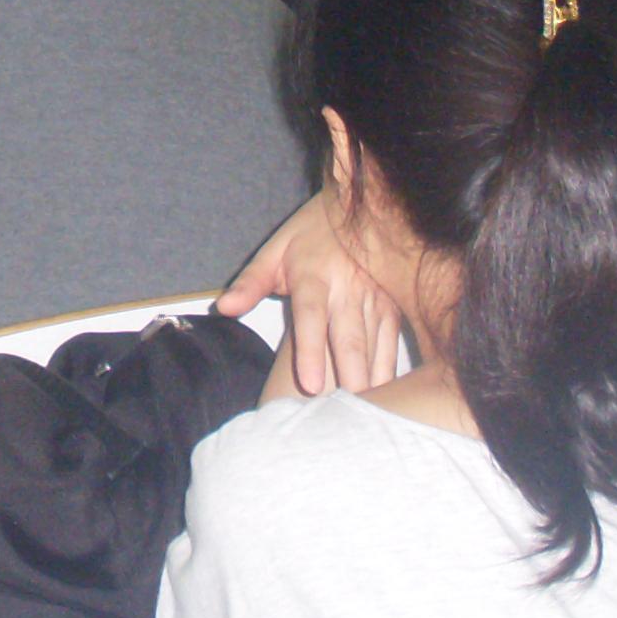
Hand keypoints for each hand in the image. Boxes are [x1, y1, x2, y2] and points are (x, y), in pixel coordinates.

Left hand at [218, 190, 404, 394]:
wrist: (357, 204)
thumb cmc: (308, 235)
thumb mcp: (274, 252)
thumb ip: (249, 283)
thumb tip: (222, 309)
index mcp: (313, 275)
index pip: (310, 318)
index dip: (311, 351)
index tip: (311, 386)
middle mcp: (347, 287)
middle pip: (349, 337)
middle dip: (350, 375)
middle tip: (347, 410)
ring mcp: (374, 296)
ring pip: (375, 343)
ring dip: (372, 378)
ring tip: (369, 413)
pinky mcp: (393, 304)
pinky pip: (392, 340)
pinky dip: (391, 368)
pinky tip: (389, 396)